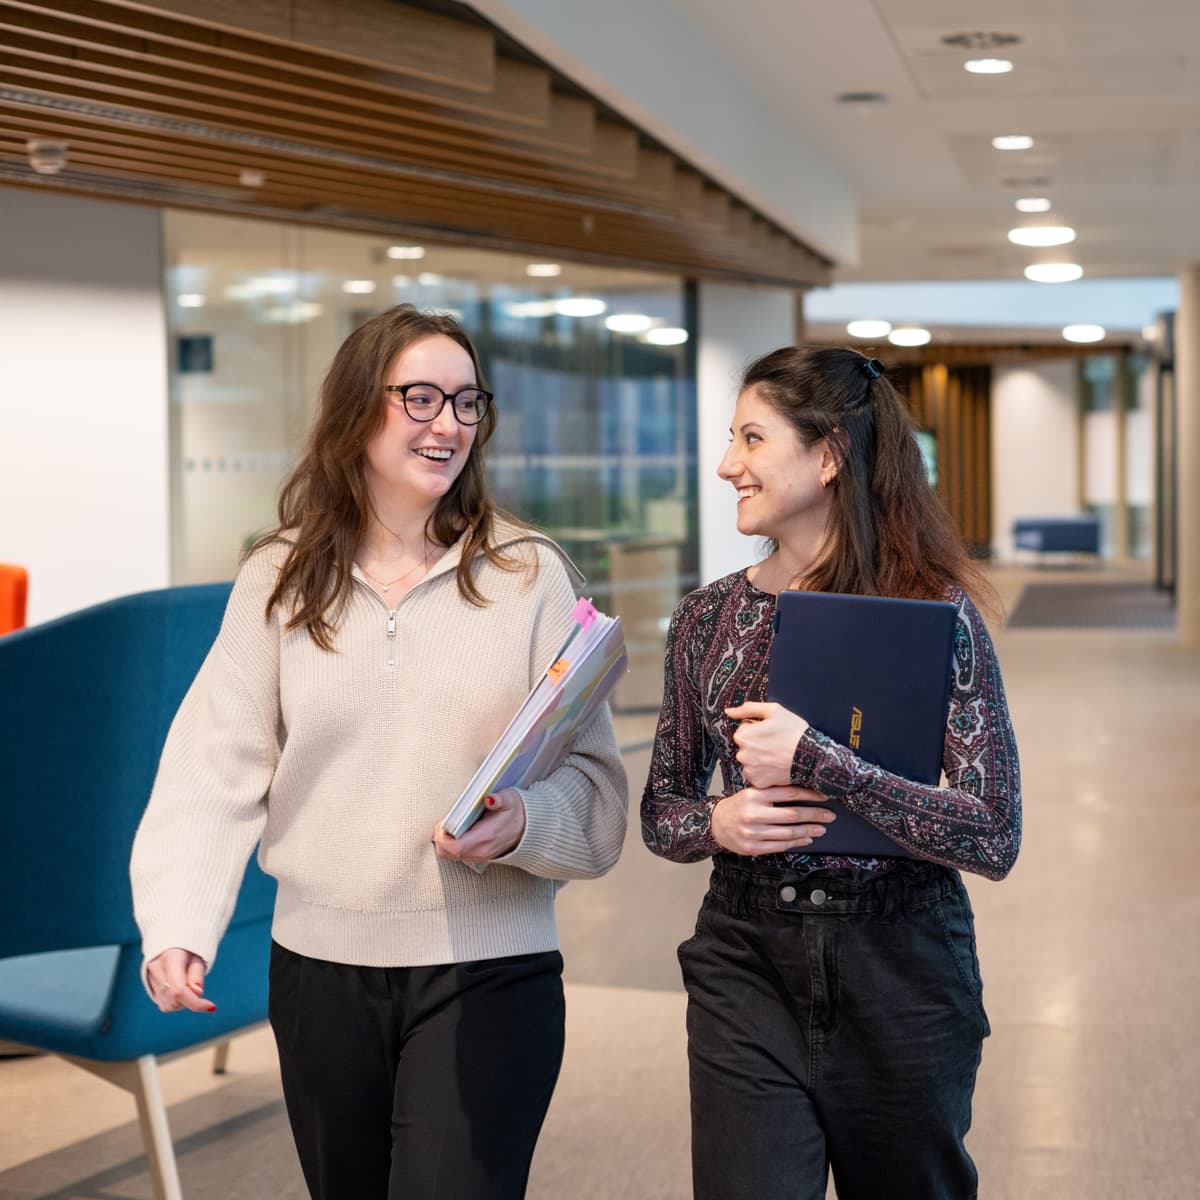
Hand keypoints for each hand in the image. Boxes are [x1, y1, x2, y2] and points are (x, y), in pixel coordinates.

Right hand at [145, 947, 215, 1013]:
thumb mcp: (199, 956)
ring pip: (169, 1005)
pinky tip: (180, 988)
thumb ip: (197, 974)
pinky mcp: (149, 987)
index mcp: (170, 958)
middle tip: (197, 986)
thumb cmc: (190, 948)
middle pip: (174, 1000)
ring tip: (188, 984)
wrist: (172, 942)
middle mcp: (156, 969)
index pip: (179, 989)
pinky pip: (165, 1004)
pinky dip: (176, 1002)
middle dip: (190, 1000)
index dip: (196, 1003)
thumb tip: (197, 992)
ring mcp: (150, 978)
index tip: (212, 1007)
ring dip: (183, 1002)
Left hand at [434, 788, 526, 863]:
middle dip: (440, 839)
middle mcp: (482, 850)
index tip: (442, 823)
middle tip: (443, 823)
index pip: (455, 847)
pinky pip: (457, 855)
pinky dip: (451, 845)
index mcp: (487, 836)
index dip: (442, 837)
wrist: (530, 828)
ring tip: (450, 825)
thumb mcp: (510, 799)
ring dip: (445, 842)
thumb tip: (489, 799)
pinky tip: (457, 831)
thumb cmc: (517, 812)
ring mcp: (480, 855)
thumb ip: (498, 799)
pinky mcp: (479, 856)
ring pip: (451, 855)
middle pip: (448, 853)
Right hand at [711, 785, 834, 856]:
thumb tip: (805, 792)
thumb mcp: (752, 793)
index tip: (824, 796)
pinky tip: (806, 839)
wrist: (716, 823)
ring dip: (808, 831)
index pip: (788, 793)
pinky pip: (780, 846)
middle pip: (792, 814)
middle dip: (814, 815)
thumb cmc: (739, 806)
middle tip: (829, 815)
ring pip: (788, 833)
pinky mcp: (753, 847)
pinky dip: (796, 843)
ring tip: (821, 829)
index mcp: (754, 795)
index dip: (809, 795)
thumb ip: (773, 792)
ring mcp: (753, 832)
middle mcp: (753, 813)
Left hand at [726, 701, 810, 788]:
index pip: (744, 730)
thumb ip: (747, 709)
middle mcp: (742, 754)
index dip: (757, 729)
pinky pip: (756, 774)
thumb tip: (728, 711)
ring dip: (759, 758)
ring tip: (776, 755)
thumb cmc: (794, 732)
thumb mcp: (773, 711)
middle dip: (757, 744)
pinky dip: (764, 771)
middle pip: (745, 746)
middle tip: (775, 744)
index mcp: (743, 736)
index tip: (771, 732)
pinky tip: (775, 766)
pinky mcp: (758, 782)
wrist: (811, 757)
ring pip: (750, 761)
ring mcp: (749, 770)